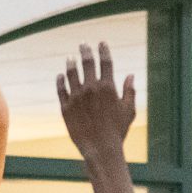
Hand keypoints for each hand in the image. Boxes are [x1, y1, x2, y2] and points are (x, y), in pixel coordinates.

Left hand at [56, 43, 138, 163]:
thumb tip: (131, 75)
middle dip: (85, 50)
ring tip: (70, 58)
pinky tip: (60, 75)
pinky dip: (60, 80)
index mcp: (108, 87)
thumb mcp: (128, 111)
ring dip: (71, 63)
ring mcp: (76, 97)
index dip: (103, 50)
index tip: (101, 43)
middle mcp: (91, 88)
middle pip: (87, 63)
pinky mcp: (65, 107)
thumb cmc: (118, 131)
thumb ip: (129, 91)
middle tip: (83, 44)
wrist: (100, 149)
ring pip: (71, 73)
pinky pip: (60, 89)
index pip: (105, 61)